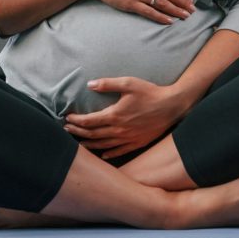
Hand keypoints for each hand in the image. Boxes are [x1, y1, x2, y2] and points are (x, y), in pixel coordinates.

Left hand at [63, 76, 183, 158]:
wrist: (171, 106)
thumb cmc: (150, 92)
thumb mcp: (128, 83)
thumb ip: (108, 83)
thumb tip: (90, 84)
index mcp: (114, 115)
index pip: (89, 121)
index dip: (76, 121)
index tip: (67, 118)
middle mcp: (119, 130)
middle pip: (93, 135)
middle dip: (78, 133)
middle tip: (66, 131)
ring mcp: (128, 139)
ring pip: (103, 145)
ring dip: (89, 144)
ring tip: (78, 144)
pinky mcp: (137, 143)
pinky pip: (119, 151)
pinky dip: (108, 153)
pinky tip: (102, 154)